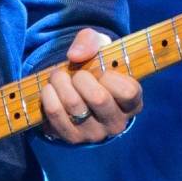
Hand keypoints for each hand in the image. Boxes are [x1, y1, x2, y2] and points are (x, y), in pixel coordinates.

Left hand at [40, 28, 142, 144]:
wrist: (76, 91)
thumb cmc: (96, 67)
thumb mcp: (99, 48)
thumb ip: (91, 42)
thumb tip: (75, 56)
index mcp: (133, 104)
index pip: (128, 92)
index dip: (111, 77)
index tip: (101, 70)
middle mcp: (117, 124)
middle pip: (98, 98)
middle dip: (80, 77)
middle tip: (76, 72)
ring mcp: (95, 134)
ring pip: (74, 105)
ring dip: (61, 83)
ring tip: (59, 76)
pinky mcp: (72, 138)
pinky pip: (56, 115)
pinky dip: (49, 96)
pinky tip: (50, 89)